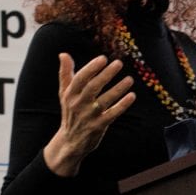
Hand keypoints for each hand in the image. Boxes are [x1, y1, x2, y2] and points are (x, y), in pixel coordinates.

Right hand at [43, 54, 135, 176]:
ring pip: (105, 100)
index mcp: (70, 94)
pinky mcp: (98, 126)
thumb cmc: (70, 111)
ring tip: (130, 79)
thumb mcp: (65, 93)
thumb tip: (63, 54)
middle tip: (119, 63)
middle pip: (93, 87)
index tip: (103, 58)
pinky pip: (112, 114)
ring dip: (118, 89)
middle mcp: (78, 104)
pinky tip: (132, 96)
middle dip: (106, 74)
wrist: (70, 141)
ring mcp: (88, 116)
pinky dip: (122, 105)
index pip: (80, 79)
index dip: (91, 68)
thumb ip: (66, 74)